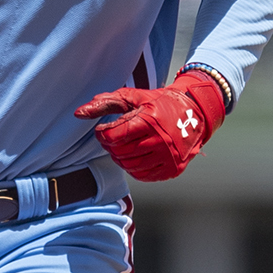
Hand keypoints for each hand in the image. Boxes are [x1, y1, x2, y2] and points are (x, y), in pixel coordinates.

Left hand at [73, 70, 228, 181]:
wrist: (194, 113)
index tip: (104, 130)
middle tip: (114, 138)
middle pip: (119, 153)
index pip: (113, 137)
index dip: (102, 135)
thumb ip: (105, 103)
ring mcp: (167, 158)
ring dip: (120, 157)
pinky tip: (136, 155)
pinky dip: (133, 168)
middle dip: (111, 146)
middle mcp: (160, 141)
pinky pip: (142, 175)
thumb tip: (78, 113)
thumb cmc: (159, 103)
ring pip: (129, 166)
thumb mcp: (134, 97)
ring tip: (124, 146)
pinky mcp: (171, 169)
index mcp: (149, 121)